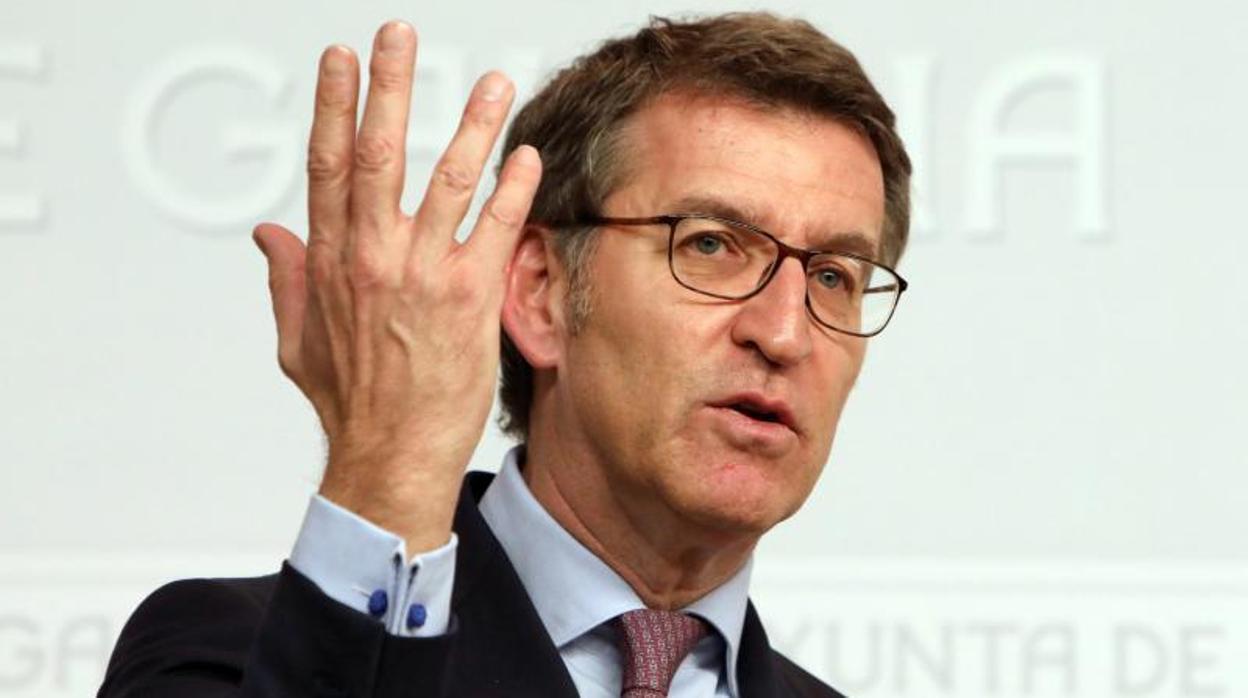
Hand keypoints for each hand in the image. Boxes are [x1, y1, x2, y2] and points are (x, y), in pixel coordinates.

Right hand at [252, 21, 540, 553]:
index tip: (341, 59)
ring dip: (471, 124)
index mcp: (329, 261)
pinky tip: (525, 156)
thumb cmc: (351, 403)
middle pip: (379, 152)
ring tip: (492, 81)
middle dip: (390, 86)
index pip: (327, 164)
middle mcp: (371, 257)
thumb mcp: (297, 340)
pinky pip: (494, 229)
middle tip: (399, 34)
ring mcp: (420, 275)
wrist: (390, 456)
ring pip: (446, 180)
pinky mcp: (467, 299)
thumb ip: (286, 280)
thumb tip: (268, 232)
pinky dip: (511, 189)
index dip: (334, 106)